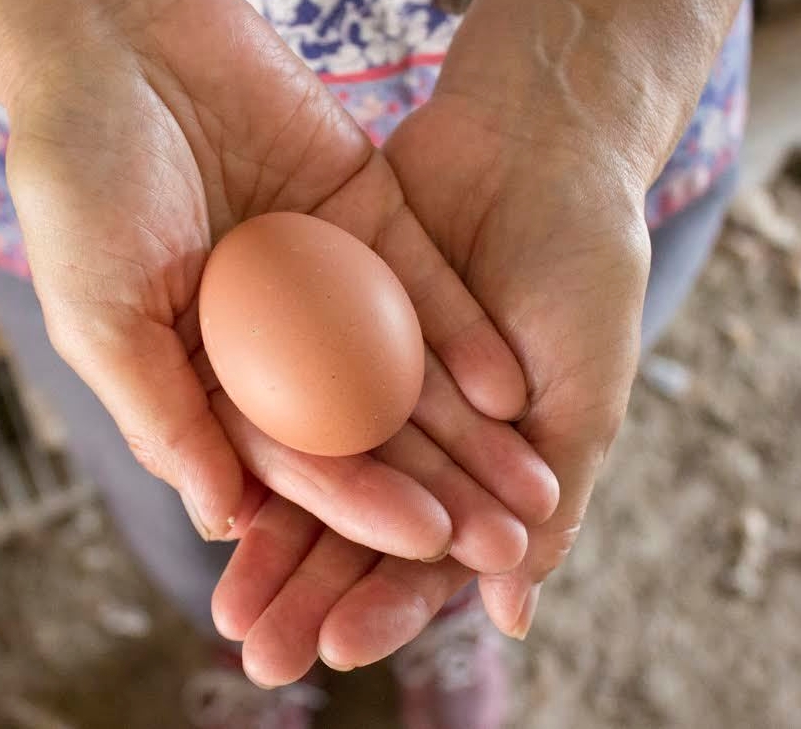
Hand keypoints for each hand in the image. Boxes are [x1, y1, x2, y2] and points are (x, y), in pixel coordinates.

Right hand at [0, 0, 555, 565]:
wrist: (117, 36)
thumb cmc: (79, 179)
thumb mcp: (101, 311)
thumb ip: (162, 414)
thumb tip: (224, 520)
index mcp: (202, 376)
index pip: (288, 458)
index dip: (355, 502)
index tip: (421, 537)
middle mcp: (269, 343)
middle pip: (363, 430)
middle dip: (432, 485)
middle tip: (499, 538)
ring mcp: (322, 282)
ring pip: (404, 372)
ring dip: (468, 430)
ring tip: (531, 482)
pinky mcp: (365, 220)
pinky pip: (423, 287)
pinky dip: (464, 335)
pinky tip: (511, 387)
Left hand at [215, 94, 650, 686]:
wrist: (540, 147)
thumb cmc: (584, 274)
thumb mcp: (583, 395)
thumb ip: (552, 504)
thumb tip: (512, 617)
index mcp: (476, 461)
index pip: (424, 551)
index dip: (386, 602)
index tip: (342, 649)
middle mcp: (409, 430)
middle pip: (351, 526)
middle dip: (308, 589)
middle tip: (260, 653)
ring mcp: (358, 377)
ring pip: (307, 472)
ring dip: (271, 536)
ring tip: (227, 598)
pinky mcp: (317, 323)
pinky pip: (280, 392)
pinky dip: (256, 439)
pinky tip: (216, 484)